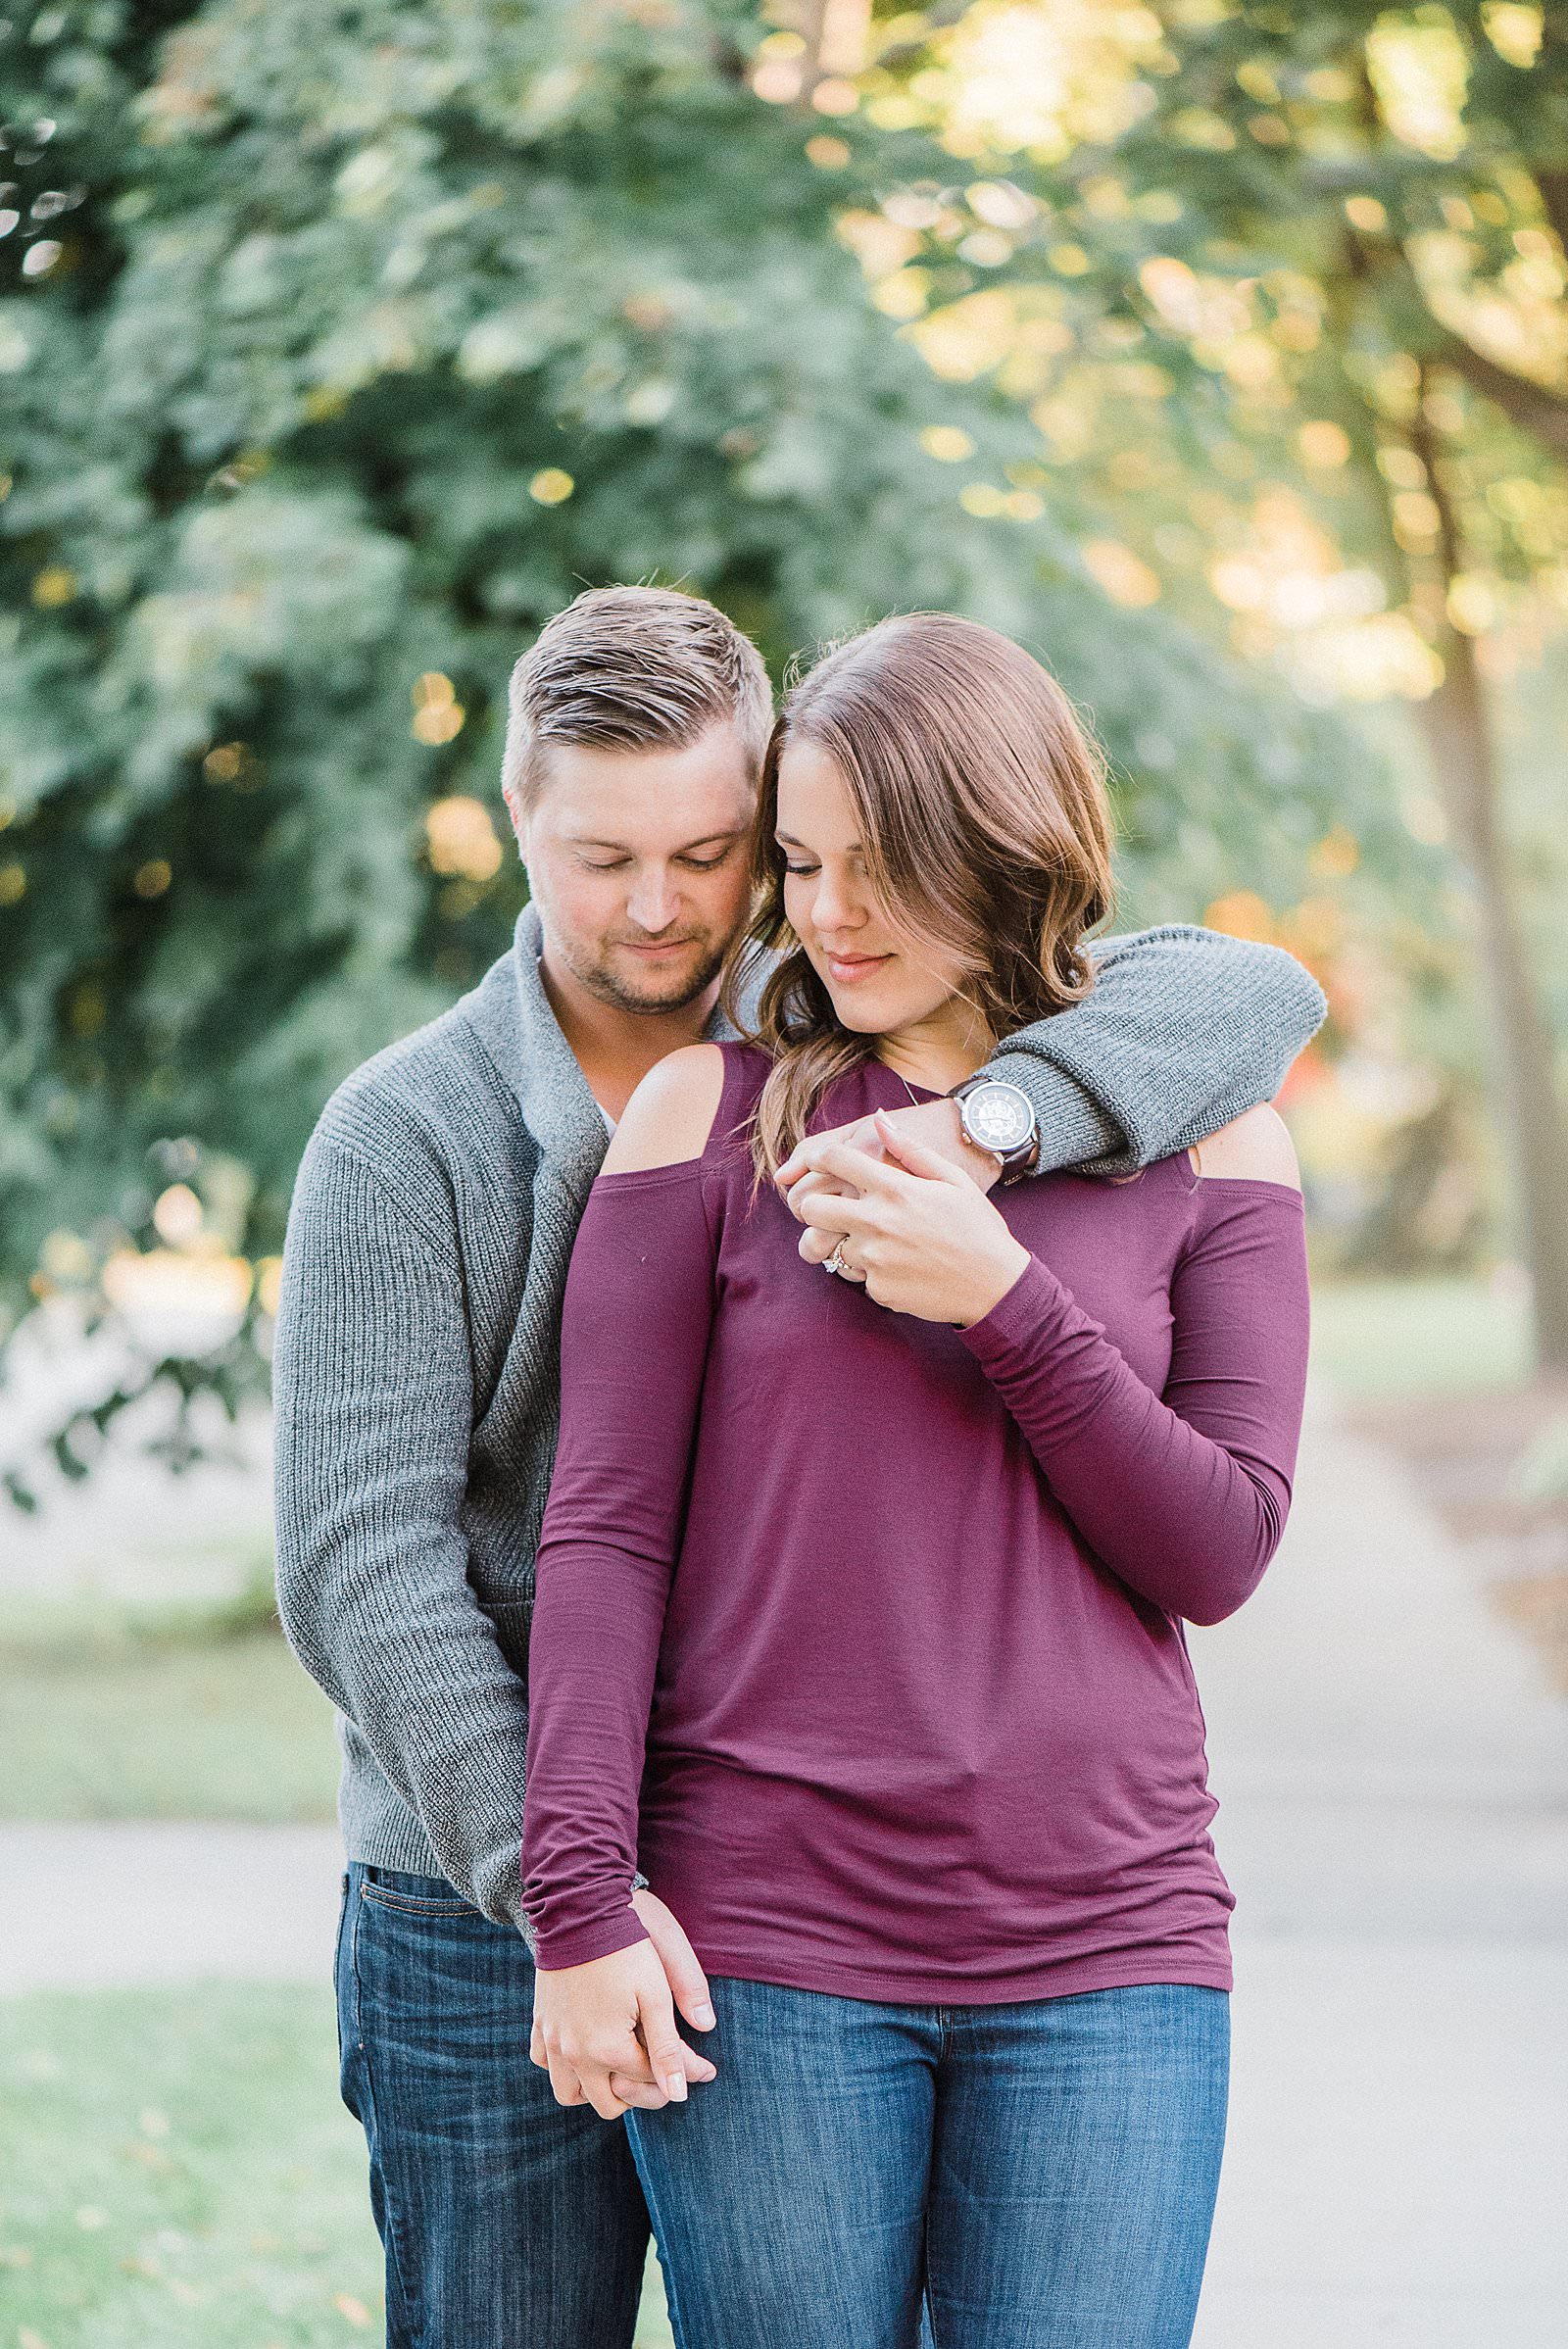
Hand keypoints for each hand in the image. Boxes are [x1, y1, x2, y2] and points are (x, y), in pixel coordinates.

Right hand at [529, 1888, 717, 2118]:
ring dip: (597, 2088)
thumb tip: (681, 2094)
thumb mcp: (656, 1994)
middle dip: (641, 2093)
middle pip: (610, 2104)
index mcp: (607, 2049)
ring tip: (623, 2066)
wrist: (579, 1909)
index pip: (652, 2081)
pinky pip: (544, 2062)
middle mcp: (574, 2054)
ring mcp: (552, 2040)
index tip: (707, 2067)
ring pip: (570, 2094)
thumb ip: (668, 2048)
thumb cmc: (626, 1946)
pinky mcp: (540, 2022)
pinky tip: (586, 2048)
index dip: (682, 2075)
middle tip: (662, 2071)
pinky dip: (564, 2066)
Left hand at [788, 1111, 1030, 1324]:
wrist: (997, 1286)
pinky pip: (857, 1275)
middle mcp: (878, 1222)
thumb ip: (911, 1149)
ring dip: (846, 1242)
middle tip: (834, 1209)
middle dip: (815, 1205)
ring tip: (879, 1243)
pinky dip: (871, 1271)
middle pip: (811, 1207)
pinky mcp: (877, 1289)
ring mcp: (874, 1259)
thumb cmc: (978, 1228)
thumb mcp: (953, 1180)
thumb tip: (880, 1119)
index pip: (835, 1160)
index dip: (818, 1158)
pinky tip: (900, 1267)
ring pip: (830, 1245)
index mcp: (896, 1188)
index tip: (817, 1164)